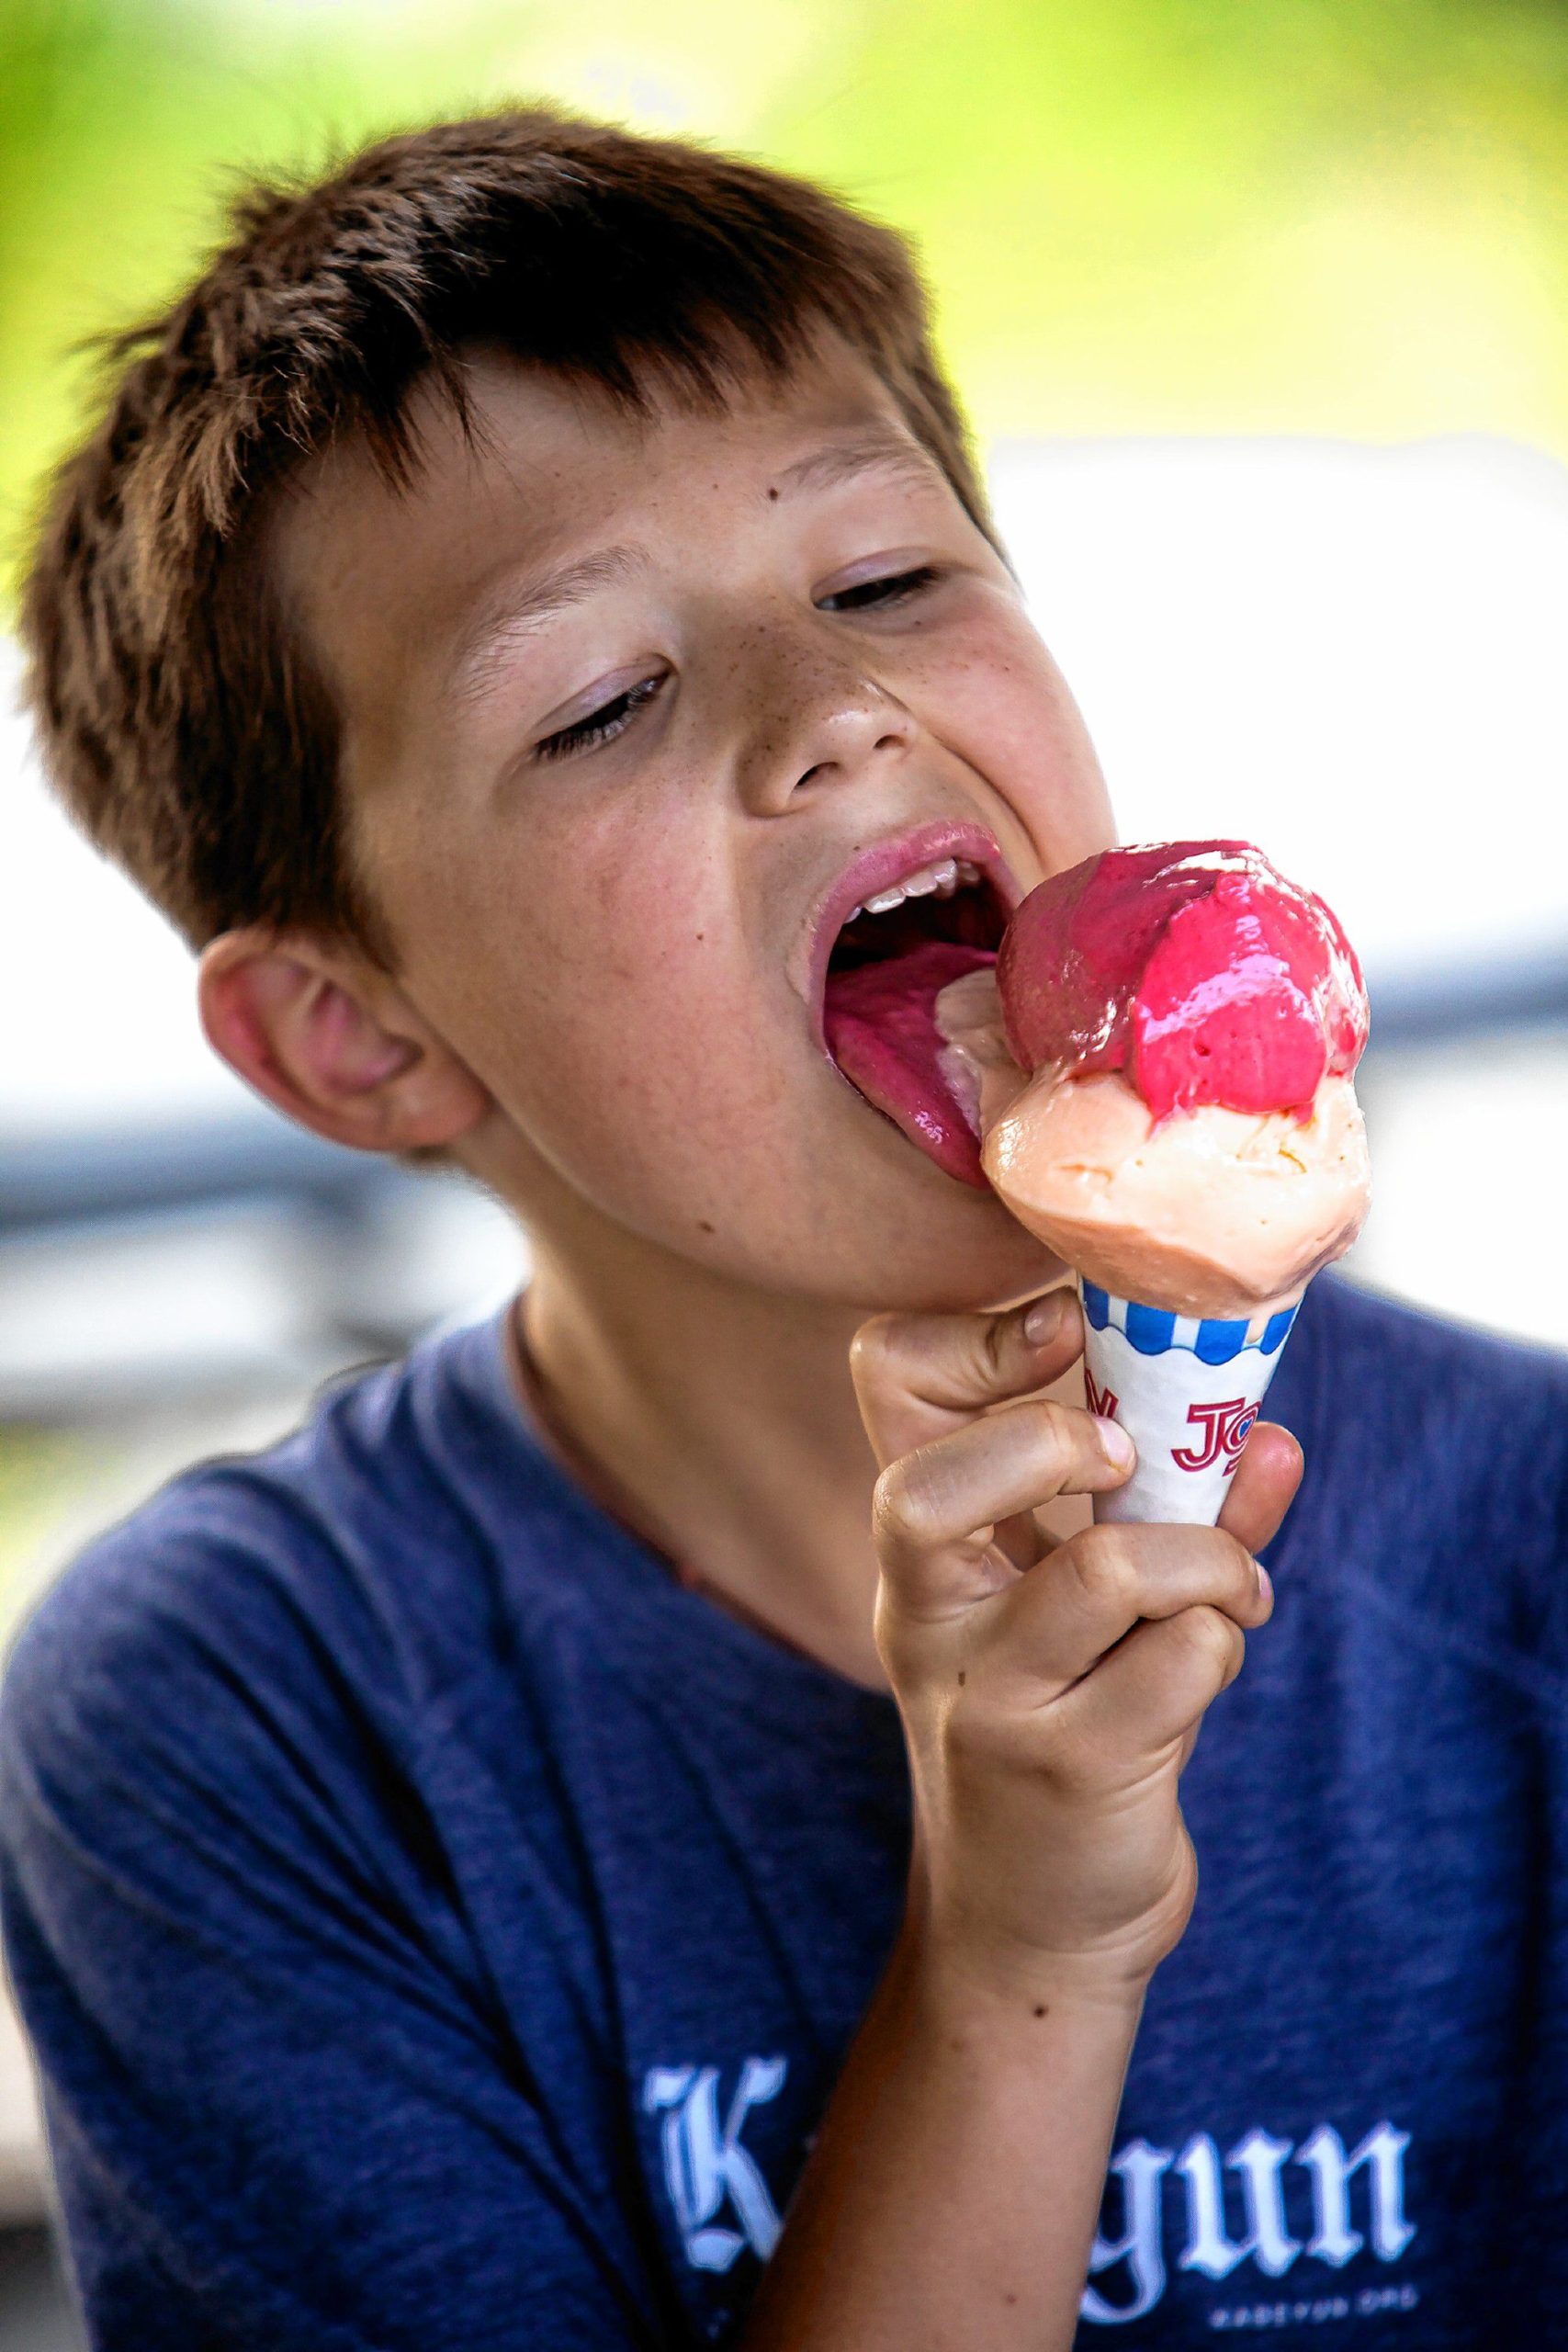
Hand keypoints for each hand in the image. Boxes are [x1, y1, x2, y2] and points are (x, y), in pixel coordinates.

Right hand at [851, 1287, 1301, 2002]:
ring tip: (1232, 1590)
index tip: (1067, 1341)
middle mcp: (930, 1619)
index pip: (883, 1379)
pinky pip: (1185, 1657)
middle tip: (1126, 1466)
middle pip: (931, 1489)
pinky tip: (1215, 1663)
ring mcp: (992, 1701)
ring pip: (1109, 1568)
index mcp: (921, 1552)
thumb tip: (1268, 1435)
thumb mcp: (1083, 1614)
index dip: (974, 1333)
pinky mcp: (1070, 1771)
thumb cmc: (1064, 1735)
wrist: (1030, 1929)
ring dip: (1206, 1562)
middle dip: (1058, 1440)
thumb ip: (1170, 1515)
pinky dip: (1226, 1637)